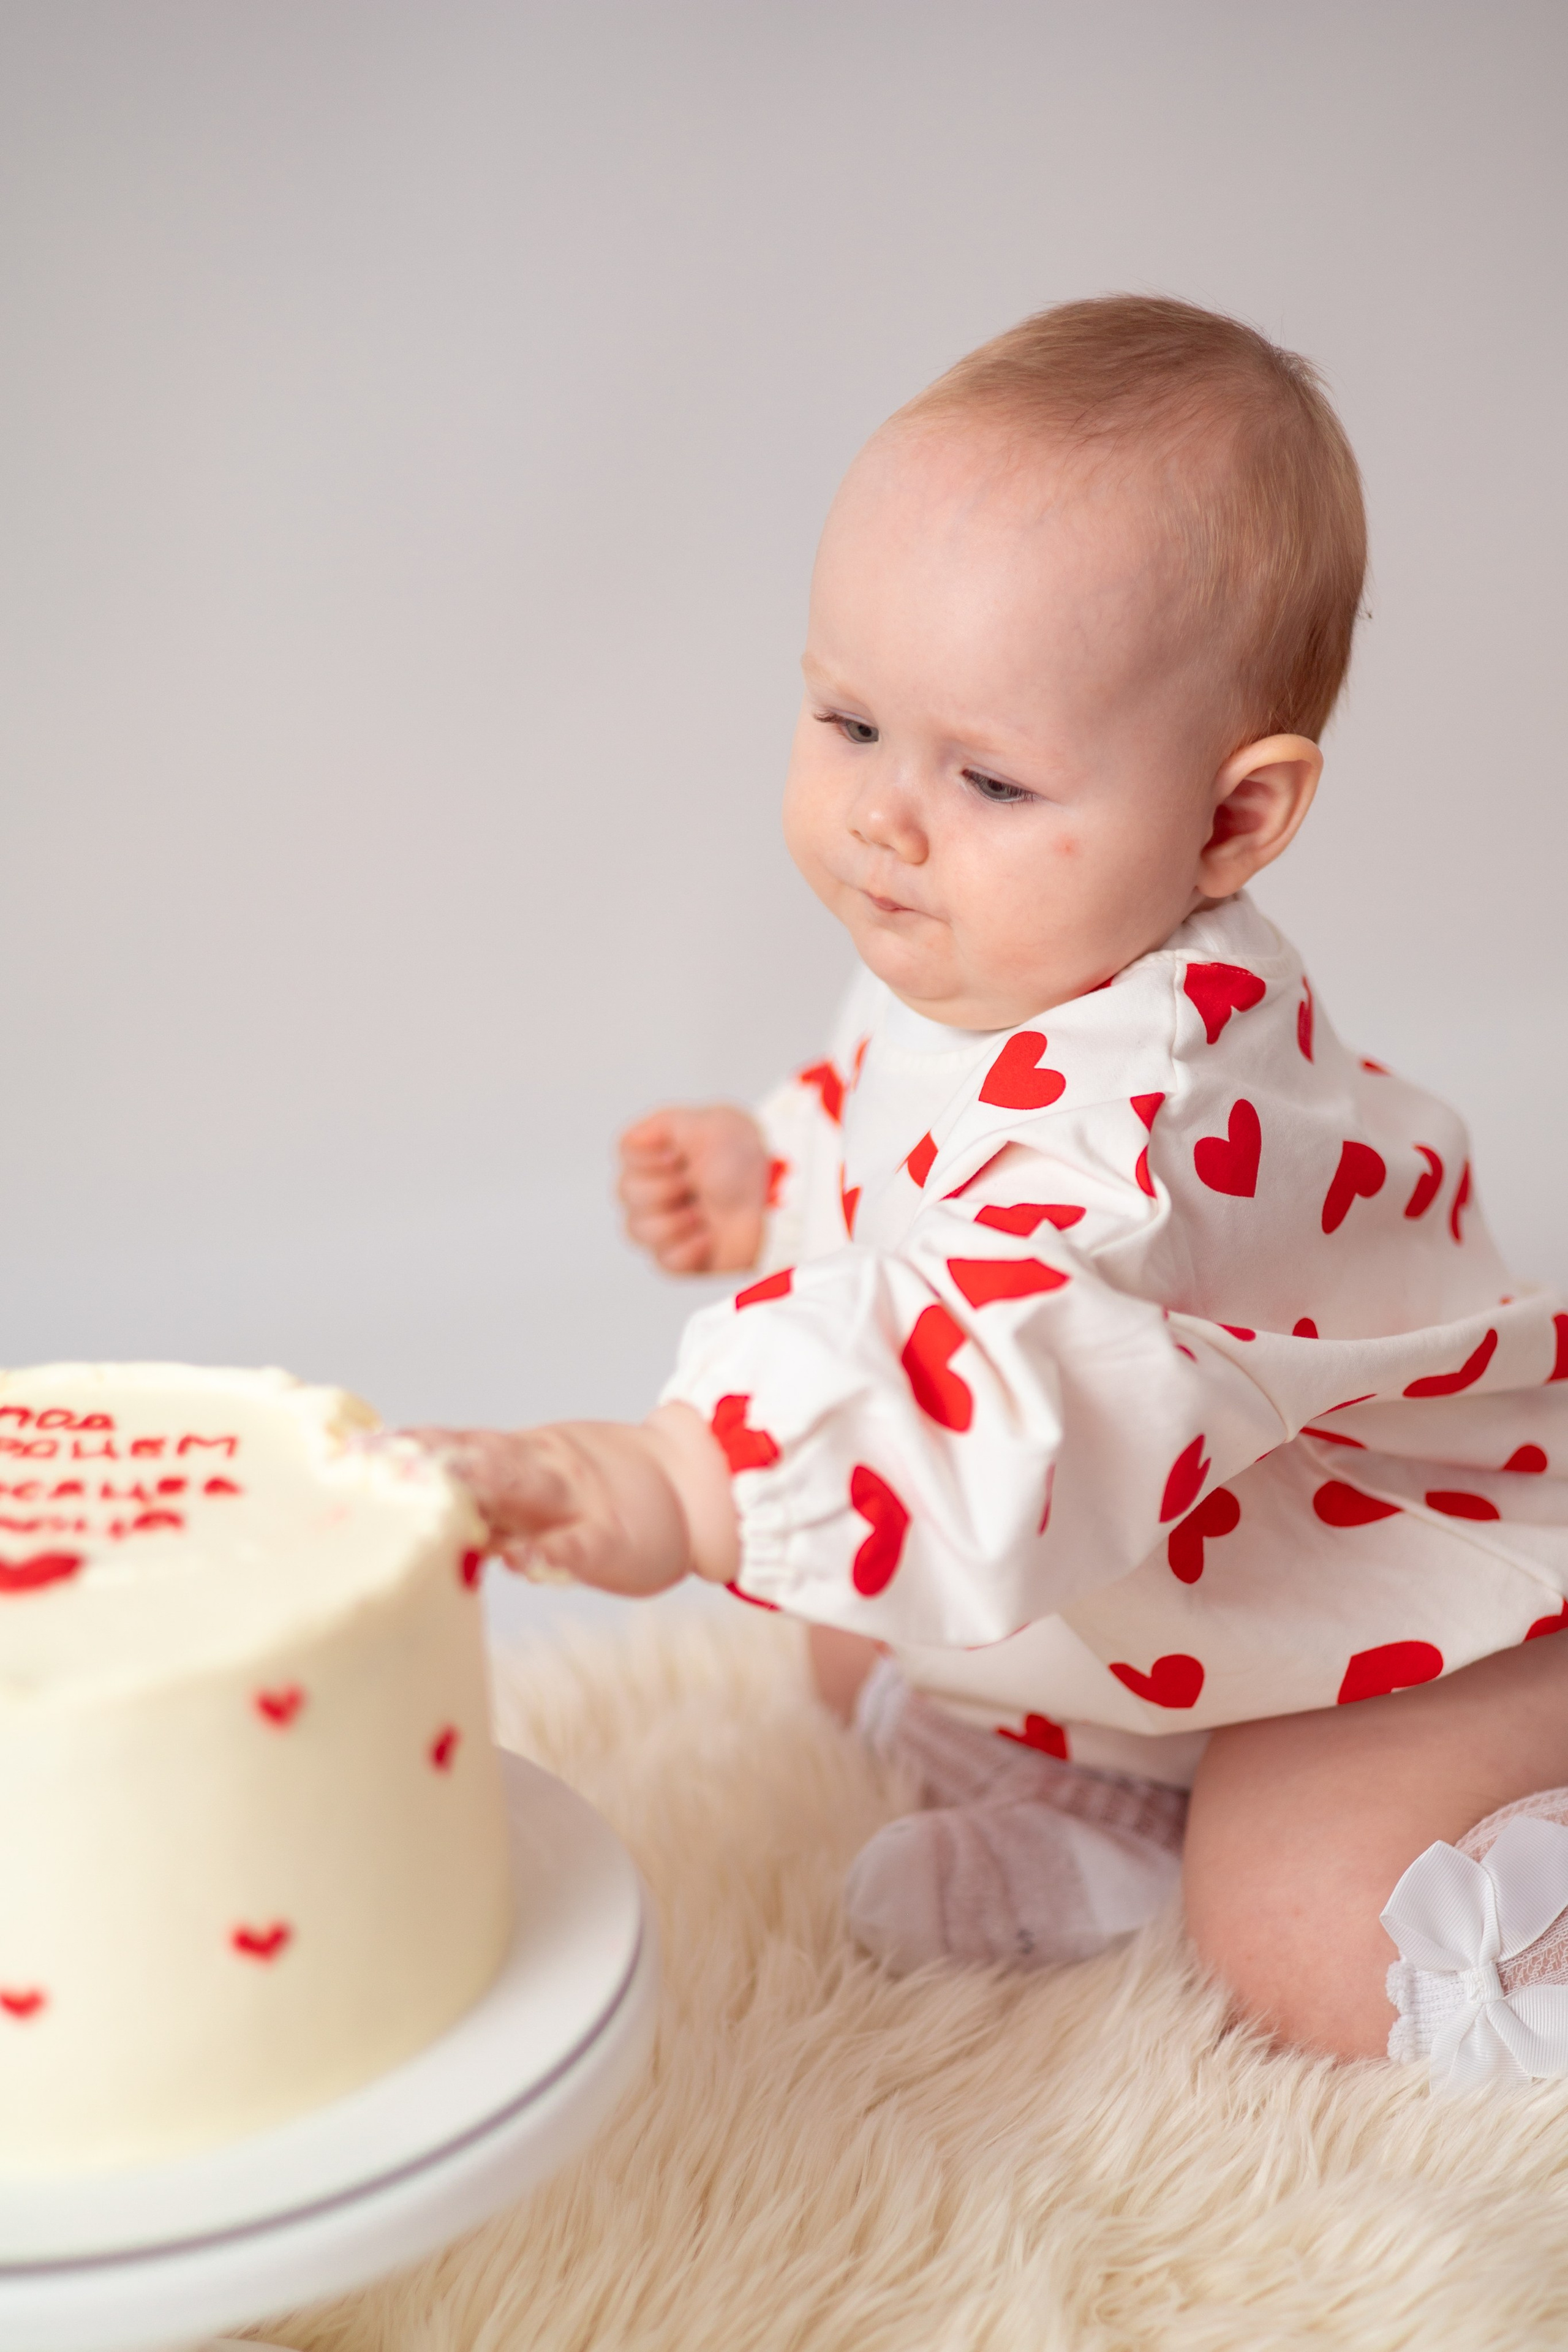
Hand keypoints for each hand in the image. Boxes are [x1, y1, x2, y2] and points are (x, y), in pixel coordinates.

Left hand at [404, 1407, 738, 1593]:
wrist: (694, 1487)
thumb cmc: (600, 1498)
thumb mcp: (535, 1490)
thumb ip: (482, 1498)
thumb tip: (403, 1508)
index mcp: (517, 1460)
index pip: (453, 1446)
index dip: (405, 1447)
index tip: (349, 1448)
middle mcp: (540, 1470)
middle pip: (476, 1459)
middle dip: (425, 1461)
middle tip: (371, 1463)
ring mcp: (578, 1503)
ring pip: (523, 1489)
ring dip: (477, 1487)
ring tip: (436, 1492)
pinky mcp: (612, 1541)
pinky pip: (578, 1547)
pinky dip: (550, 1554)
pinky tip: (524, 1562)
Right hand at [617, 1105, 770, 1273]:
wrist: (784, 1201)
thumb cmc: (754, 1161)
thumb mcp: (712, 1124)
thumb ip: (663, 1125)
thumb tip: (631, 1140)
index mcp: (664, 1153)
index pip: (626, 1155)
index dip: (653, 1157)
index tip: (680, 1154)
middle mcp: (661, 1189)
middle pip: (627, 1194)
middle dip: (665, 1188)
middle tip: (697, 1184)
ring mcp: (670, 1226)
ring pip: (638, 1231)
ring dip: (676, 1220)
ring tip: (705, 1213)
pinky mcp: (684, 1259)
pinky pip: (665, 1262)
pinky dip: (690, 1250)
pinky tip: (710, 1237)